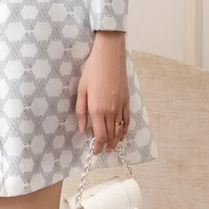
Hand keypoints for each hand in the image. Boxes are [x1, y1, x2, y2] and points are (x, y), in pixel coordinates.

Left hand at [75, 30, 129, 154]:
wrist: (109, 56)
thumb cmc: (92, 71)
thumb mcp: (81, 90)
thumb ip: (81, 112)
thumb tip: (82, 129)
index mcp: (97, 109)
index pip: (99, 136)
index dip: (98, 146)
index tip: (95, 152)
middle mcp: (111, 111)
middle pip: (111, 135)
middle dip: (106, 146)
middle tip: (102, 151)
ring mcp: (121, 106)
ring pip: (120, 130)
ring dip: (116, 141)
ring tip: (111, 147)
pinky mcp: (127, 100)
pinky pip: (127, 120)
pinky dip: (125, 130)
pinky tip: (122, 134)